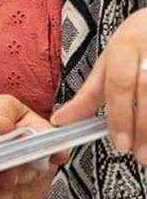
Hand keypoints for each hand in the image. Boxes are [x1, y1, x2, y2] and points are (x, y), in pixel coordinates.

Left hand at [0, 94, 64, 198]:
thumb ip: (0, 114)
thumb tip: (1, 126)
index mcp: (43, 133)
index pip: (56, 143)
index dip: (58, 151)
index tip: (57, 156)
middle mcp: (44, 161)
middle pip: (36, 173)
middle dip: (18, 176)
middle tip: (4, 178)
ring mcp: (33, 182)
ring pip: (22, 196)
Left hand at [53, 7, 146, 162]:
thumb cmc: (133, 44)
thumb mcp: (108, 63)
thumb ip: (88, 95)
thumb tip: (61, 121)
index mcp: (125, 46)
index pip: (120, 82)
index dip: (120, 115)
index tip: (120, 144)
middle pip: (146, 90)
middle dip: (141, 127)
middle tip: (138, 154)